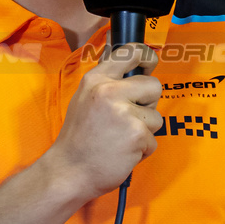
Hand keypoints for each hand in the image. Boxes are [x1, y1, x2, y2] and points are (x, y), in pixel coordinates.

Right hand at [44, 43, 161, 201]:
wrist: (68, 171)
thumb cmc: (78, 140)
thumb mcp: (84, 100)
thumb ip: (107, 84)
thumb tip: (134, 70)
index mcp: (95, 80)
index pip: (130, 52)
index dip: (147, 56)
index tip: (150, 63)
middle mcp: (109, 91)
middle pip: (154, 86)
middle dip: (148, 104)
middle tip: (129, 119)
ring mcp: (124, 112)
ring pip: (156, 117)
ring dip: (144, 131)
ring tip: (119, 139)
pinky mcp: (137, 134)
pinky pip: (153, 140)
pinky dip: (141, 150)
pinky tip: (121, 153)